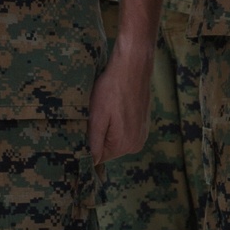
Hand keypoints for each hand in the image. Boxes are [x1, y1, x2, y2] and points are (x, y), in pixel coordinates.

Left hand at [87, 40, 154, 165]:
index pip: (98, 157)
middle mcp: (136, 144)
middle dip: (99, 136)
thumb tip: (91, 163)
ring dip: (109, 129)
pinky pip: (126, 131)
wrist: (133, 66)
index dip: (89, 143)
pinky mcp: (144, 123)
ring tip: (106, 109)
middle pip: (108, 149)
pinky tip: (115, 107)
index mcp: (123, 144)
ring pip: (116, 139)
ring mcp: (142, 133)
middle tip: (96, 114)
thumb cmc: (112, 88)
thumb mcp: (97, 115)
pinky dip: (118, 123)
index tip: (86, 127)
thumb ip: (94, 143)